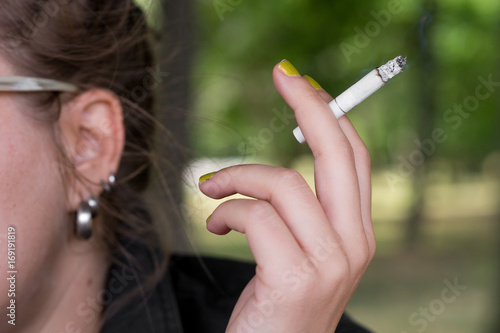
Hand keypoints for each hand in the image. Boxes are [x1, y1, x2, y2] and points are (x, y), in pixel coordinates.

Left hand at [198, 60, 374, 331]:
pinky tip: (215, 225)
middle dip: (311, 105)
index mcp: (355, 233)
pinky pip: (256, 216)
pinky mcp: (296, 277)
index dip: (332, 115)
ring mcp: (330, 262)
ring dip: (236, 176)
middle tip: (283, 75)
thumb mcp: (302, 254)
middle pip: (337, 154)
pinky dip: (226, 212)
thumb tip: (287, 168)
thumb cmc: (279, 306)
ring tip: (212, 190)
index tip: (305, 85)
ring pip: (283, 183)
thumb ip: (304, 214)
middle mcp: (353, 244)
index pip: (354, 158)